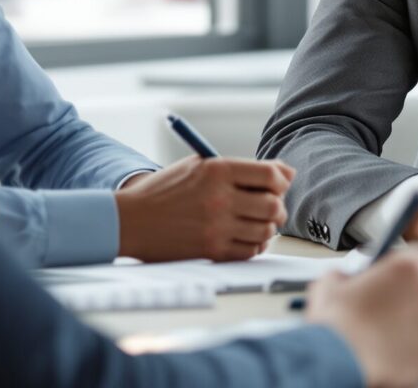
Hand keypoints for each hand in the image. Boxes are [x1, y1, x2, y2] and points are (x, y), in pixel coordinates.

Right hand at [114, 156, 293, 261]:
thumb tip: (286, 175)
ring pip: (265, 230)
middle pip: (273, 205)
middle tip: (270, 208)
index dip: (281, 181)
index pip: (271, 175)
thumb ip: (241, 169)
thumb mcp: (199, 166)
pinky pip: (250, 251)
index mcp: (217, 170)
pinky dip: (254, 246)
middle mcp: (219, 198)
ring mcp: (216, 227)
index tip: (277, 185)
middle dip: (277, 207)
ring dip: (267, 227)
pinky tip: (244, 238)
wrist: (130, 220)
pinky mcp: (211, 252)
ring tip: (256, 223)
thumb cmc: (167, 191)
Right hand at [305, 247, 417, 387]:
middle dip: (410, 298)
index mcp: (408, 268)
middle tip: (386, 310)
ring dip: (413, 324)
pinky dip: (415, 349)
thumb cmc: (337, 325)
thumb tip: (345, 280)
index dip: (405, 269)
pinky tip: (392, 352)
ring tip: (386, 335)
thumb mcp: (331, 283)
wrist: (338, 364)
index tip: (395, 279)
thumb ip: (347, 275)